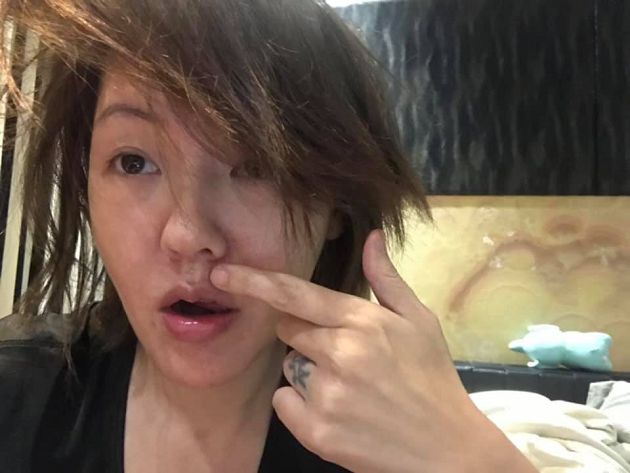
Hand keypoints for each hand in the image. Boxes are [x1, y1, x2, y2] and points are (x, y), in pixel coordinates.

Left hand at [210, 230, 535, 472]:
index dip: (254, 281)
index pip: (295, 294)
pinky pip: (284, 402)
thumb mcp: (420, 322)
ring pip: (289, 368)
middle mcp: (339, 354)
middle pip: (288, 330)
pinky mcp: (316, 431)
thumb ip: (387, 279)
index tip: (222, 273)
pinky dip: (301, 406)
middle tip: (345, 356)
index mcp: (363, 322)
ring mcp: (325, 394)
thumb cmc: (433, 380)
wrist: (448, 452)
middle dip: (306, 336)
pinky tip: (338, 413)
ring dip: (309, 373)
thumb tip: (373, 237)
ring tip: (351, 389)